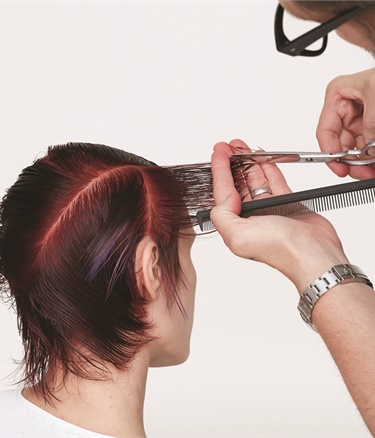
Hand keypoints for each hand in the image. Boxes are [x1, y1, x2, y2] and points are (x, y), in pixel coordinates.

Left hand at [210, 139, 348, 291]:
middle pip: (237, 183)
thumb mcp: (237, 235)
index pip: (223, 192)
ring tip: (241, 146)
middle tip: (227, 145)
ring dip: (248, 162)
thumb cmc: (281, 250)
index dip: (219, 169)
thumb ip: (222, 215)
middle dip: (231, 162)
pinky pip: (274, 181)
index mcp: (236, 225)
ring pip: (256, 179)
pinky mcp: (286, 204)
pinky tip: (262, 157)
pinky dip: (268, 168)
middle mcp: (250, 217)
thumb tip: (225, 196)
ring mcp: (269, 209)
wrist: (314, 253)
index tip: (218, 152)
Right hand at [317, 68, 374, 179]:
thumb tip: (369, 150)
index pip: (325, 131)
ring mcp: (359, 117)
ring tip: (370, 169)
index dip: (331, 153)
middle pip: (340, 143)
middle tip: (362, 172)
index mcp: (337, 95)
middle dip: (351, 160)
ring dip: (362, 161)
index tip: (340, 168)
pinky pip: (367, 144)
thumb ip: (371, 124)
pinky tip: (373, 161)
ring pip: (355, 147)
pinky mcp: (371, 125)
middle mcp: (346, 108)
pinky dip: (370, 155)